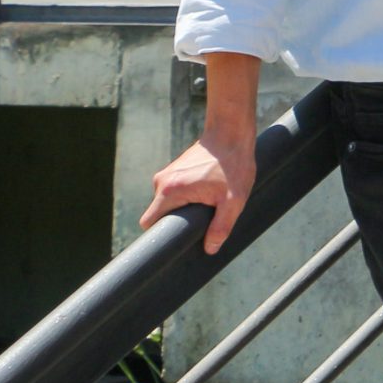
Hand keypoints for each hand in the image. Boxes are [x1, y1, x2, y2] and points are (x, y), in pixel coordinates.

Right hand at [141, 128, 257, 254]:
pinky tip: (205, 194)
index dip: (159, 235)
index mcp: (170, 190)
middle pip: (159, 214)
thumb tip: (210, 249)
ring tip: (205, 205)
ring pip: (167, 202)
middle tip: (199, 223)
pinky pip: (173, 192)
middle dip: (176, 221)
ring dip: (182, 208)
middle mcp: (161, 182)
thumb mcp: (234, 200)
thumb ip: (221, 226)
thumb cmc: (234, 165)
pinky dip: (185, 197)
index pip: (149, 222)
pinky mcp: (174, 169)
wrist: (232, 133)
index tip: (174, 242)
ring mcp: (167, 174)